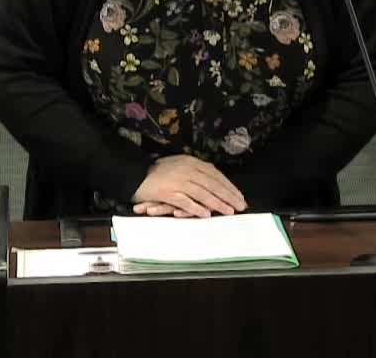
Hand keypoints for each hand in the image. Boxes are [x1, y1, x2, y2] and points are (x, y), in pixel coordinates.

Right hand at [131, 155, 246, 218]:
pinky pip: (185, 201)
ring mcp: (177, 180)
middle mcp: (186, 169)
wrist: (135, 174)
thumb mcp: (179, 166)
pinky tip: (206, 215)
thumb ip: (196, 172)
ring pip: (202, 192)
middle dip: (228, 195)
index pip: (215, 174)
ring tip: (229, 211)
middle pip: (212, 183)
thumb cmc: (158, 173)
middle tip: (240, 206)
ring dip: (217, 203)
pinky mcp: (167, 192)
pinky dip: (196, 208)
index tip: (239, 196)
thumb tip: (215, 184)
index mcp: (191, 162)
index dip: (228, 186)